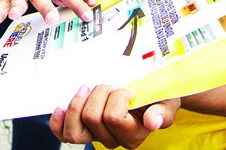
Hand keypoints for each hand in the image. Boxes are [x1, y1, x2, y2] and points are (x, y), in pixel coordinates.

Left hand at [50, 85, 179, 148]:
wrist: (150, 95)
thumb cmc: (157, 98)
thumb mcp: (166, 102)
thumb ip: (161, 112)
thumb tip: (153, 122)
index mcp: (133, 136)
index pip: (113, 117)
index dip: (117, 98)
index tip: (128, 90)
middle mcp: (113, 140)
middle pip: (92, 117)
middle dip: (99, 94)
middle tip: (110, 86)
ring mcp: (96, 136)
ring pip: (76, 127)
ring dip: (80, 102)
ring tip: (89, 89)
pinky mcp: (83, 130)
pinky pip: (64, 134)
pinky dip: (59, 122)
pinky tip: (60, 108)